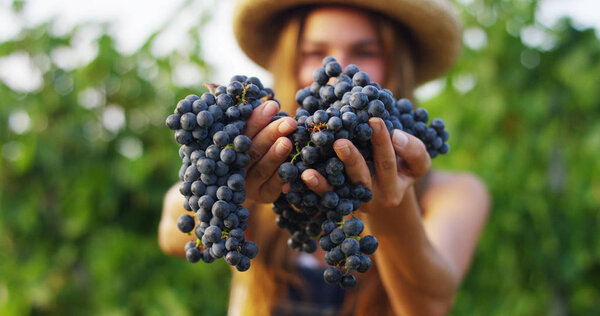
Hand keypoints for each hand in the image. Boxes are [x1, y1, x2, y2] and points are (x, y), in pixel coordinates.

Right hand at [244, 101, 296, 202]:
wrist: (259, 180)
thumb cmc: (256, 143)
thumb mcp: (251, 131)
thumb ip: (250, 118)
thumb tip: (245, 95)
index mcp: (228, 147)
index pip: (241, 132)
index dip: (256, 119)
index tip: (273, 106)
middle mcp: (235, 167)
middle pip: (251, 150)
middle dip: (270, 134)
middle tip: (288, 122)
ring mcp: (248, 184)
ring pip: (261, 169)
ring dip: (275, 155)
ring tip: (287, 142)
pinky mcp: (263, 196)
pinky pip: (273, 187)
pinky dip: (282, 177)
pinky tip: (293, 166)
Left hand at [299, 117, 430, 211]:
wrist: (387, 195)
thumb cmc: (402, 167)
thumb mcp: (416, 163)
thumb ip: (413, 149)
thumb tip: (396, 135)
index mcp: (396, 185)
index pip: (390, 163)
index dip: (383, 144)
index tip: (375, 121)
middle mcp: (375, 197)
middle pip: (363, 177)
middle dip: (351, 159)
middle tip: (340, 143)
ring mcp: (356, 202)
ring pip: (340, 190)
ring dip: (326, 179)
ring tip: (311, 168)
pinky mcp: (340, 204)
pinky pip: (327, 196)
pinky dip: (316, 186)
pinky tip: (305, 175)